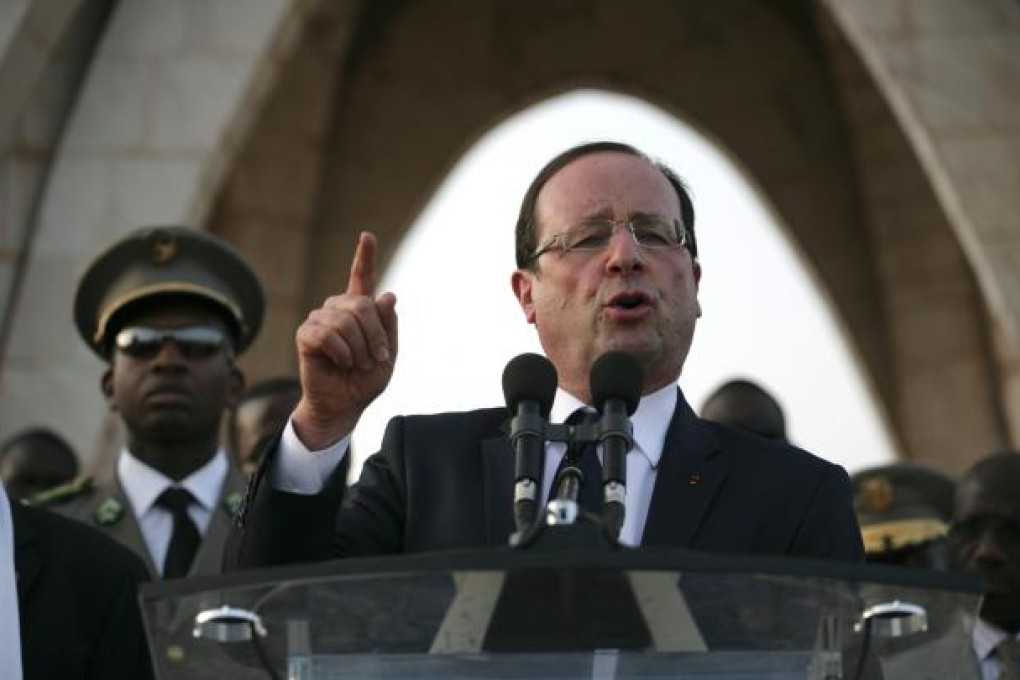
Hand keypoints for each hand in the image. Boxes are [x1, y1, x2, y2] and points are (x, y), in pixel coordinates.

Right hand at [291, 232, 397, 448]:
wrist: (344, 404)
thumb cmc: (365, 380)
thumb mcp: (388, 354)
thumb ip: (389, 326)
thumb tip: (388, 294)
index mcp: (360, 310)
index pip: (362, 278)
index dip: (364, 256)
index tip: (367, 236)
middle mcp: (338, 309)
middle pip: (362, 304)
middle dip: (376, 335)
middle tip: (378, 358)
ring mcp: (320, 319)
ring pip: (345, 320)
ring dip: (359, 348)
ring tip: (357, 364)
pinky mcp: (306, 334)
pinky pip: (327, 334)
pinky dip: (341, 352)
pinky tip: (342, 362)